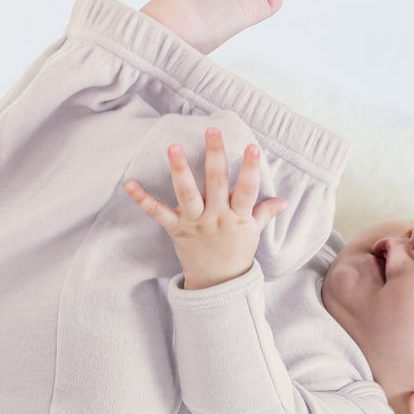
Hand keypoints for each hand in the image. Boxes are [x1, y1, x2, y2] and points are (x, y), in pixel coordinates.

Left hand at [125, 128, 287, 289]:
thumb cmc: (236, 253)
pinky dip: (143, 200)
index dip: (250, 169)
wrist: (217, 284)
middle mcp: (216, 217)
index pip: (247, 190)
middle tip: (212, 130)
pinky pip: (159, 214)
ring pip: (187, 194)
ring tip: (174, 147)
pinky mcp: (177, 229)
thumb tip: (284, 201)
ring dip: (180, 170)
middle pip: (216, 183)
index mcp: (238, 217)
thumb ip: (265, 212)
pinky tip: (130, 184)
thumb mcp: (254, 233)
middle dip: (214, 155)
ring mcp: (195, 223)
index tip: (252, 147)